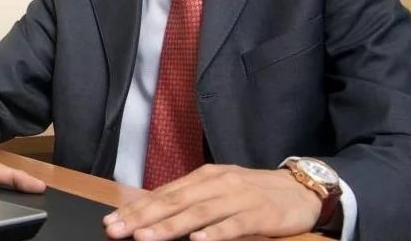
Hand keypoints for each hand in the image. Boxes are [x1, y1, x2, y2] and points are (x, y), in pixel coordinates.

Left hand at [103, 164, 320, 240]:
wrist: (298, 188)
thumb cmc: (252, 192)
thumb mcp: (219, 189)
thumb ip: (191, 199)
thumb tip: (154, 214)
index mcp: (204, 176)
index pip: (164, 193)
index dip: (136, 208)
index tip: (112, 221)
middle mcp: (217, 182)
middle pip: (174, 201)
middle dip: (143, 218)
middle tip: (116, 230)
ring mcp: (237, 197)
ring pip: (198, 212)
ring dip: (170, 225)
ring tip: (146, 237)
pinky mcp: (258, 213)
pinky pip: (234, 225)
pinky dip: (215, 233)